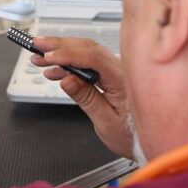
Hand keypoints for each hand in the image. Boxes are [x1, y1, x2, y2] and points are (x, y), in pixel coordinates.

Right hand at [31, 36, 133, 158]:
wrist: (151, 141)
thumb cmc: (132, 135)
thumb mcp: (106, 122)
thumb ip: (87, 99)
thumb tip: (67, 79)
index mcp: (122, 80)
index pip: (93, 57)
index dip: (67, 54)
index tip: (48, 57)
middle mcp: (121, 70)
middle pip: (88, 48)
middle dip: (59, 46)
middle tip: (37, 46)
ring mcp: (117, 71)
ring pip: (86, 53)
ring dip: (62, 52)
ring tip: (39, 57)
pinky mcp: (111, 75)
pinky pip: (89, 63)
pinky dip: (69, 63)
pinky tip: (54, 70)